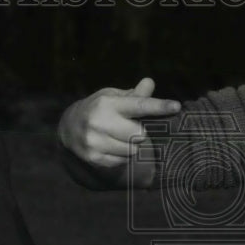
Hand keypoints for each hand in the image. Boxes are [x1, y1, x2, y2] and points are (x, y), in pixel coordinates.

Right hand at [58, 78, 179, 167]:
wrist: (69, 127)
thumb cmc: (99, 108)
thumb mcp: (113, 96)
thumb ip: (134, 95)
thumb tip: (150, 83)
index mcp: (107, 103)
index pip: (139, 105)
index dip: (158, 106)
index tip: (176, 106)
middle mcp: (100, 122)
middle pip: (139, 134)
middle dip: (139, 131)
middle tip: (127, 126)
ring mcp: (96, 142)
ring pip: (132, 150)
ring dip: (131, 145)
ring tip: (117, 136)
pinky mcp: (95, 158)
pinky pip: (122, 161)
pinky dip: (121, 155)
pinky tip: (110, 146)